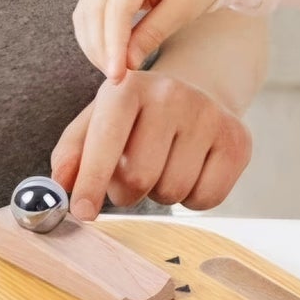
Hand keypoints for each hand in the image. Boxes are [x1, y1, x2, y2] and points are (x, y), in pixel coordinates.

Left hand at [50, 71, 252, 217]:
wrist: (195, 94)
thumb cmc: (136, 118)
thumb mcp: (96, 122)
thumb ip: (72, 153)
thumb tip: (60, 187)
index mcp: (128, 87)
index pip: (106, 140)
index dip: (91, 181)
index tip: (82, 213)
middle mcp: (172, 93)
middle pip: (140, 177)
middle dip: (128, 191)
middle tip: (132, 175)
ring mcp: (209, 115)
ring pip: (173, 191)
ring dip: (160, 193)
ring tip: (163, 166)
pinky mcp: (238, 140)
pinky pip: (206, 199)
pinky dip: (192, 199)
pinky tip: (191, 172)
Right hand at [73, 0, 225, 82]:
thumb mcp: (184, 8)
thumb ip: (154, 33)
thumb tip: (127, 63)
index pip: (116, 9)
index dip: (113, 45)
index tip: (117, 75)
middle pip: (93, 11)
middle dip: (100, 49)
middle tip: (116, 78)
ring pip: (86, 13)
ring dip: (94, 45)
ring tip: (113, 70)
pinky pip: (90, 11)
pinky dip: (94, 35)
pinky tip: (108, 54)